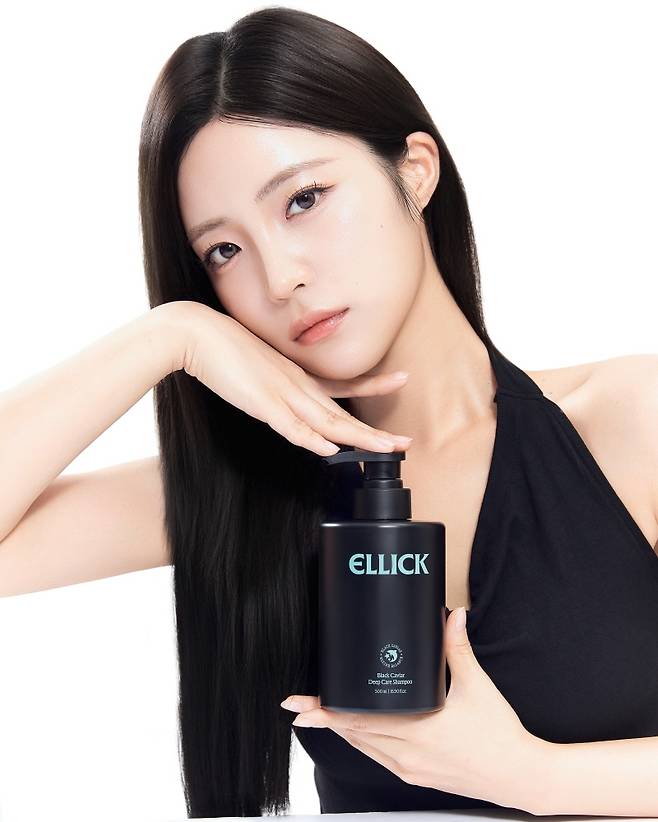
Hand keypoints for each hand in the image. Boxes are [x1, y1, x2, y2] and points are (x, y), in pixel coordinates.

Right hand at [170, 301, 412, 456]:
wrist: (195, 333)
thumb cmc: (221, 348)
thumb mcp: (257, 367)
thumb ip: (273, 383)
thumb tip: (282, 397)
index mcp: (296, 375)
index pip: (342, 385)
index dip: (372, 385)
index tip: (399, 380)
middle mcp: (296, 384)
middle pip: (342, 413)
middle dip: (373, 432)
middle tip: (404, 443)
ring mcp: (281, 393)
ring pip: (327, 421)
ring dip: (358, 438)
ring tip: (385, 449)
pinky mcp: (260, 402)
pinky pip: (290, 426)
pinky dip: (311, 439)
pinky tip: (330, 450)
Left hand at [281, 607, 545, 811]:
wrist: (520, 775)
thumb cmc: (499, 734)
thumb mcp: (478, 686)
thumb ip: (458, 648)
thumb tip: (452, 616)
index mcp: (419, 730)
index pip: (359, 720)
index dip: (327, 711)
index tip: (303, 704)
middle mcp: (408, 754)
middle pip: (353, 734)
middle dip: (323, 718)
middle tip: (298, 705)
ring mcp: (410, 768)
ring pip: (362, 748)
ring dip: (339, 731)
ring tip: (318, 715)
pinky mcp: (416, 776)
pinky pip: (378, 758)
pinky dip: (360, 742)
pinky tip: (354, 732)